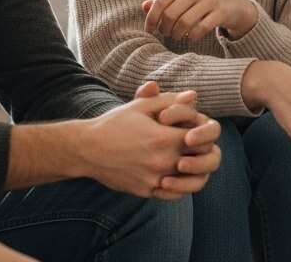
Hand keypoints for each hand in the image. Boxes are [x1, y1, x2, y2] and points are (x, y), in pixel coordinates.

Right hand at [78, 81, 219, 198]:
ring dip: (195, 171)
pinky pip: (173, 194)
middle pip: (202, 161)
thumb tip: (193, 96)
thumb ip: (170, 101)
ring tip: (189, 161)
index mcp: (165, 139)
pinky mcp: (146, 191)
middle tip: (196, 146)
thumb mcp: (142, 106)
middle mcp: (162, 161)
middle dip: (203, 151)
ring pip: (192, 181)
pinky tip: (176, 175)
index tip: (195, 130)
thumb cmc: (115, 124)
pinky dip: (180, 186)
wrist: (87, 149)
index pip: (204, 139)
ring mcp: (155, 179)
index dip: (204, 133)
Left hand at [143, 0, 257, 40]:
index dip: (151, 19)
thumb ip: (165, 1)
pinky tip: (191, 37)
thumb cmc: (203, 1)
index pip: (160, 2)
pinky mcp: (222, 12)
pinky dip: (192, 37)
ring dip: (177, 34)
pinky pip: (200, 29)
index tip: (149, 30)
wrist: (235, 3)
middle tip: (167, 34)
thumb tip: (144, 6)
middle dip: (164, 29)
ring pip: (184, 23)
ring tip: (177, 36)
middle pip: (170, 14)